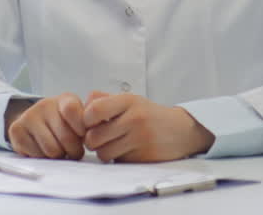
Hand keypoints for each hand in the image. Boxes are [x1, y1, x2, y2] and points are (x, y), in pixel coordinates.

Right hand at [5, 92, 86, 159]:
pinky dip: (43, 158)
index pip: (72, 110)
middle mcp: (45, 104)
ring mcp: (29, 116)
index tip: (82, 136)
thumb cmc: (64, 123)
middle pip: (65, 137)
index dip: (80, 129)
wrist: (34, 121)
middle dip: (73, 150)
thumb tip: (95, 136)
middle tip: (73, 151)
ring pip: (51, 149)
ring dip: (58, 156)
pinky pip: (36, 154)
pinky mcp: (16, 130)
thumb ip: (88, 125)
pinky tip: (43, 150)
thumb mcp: (79, 119)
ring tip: (59, 150)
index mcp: (65, 99)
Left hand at [81, 90, 215, 162]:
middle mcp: (134, 118)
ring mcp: (140, 138)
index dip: (86, 120)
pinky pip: (117, 161)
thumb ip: (104, 100)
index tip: (92, 123)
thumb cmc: (149, 115)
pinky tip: (128, 150)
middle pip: (94, 137)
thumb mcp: (130, 100)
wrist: (182, 130)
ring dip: (105, 152)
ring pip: (103, 153)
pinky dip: (118, 158)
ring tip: (116, 144)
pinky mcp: (143, 157)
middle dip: (93, 140)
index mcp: (128, 101)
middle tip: (102, 137)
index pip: (93, 110)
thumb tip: (81, 106)